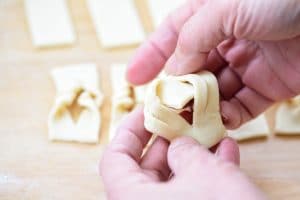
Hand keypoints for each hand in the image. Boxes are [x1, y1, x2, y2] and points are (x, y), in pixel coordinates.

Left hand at [100, 108, 266, 199]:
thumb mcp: (202, 172)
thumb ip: (183, 150)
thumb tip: (179, 144)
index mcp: (131, 199)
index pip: (114, 158)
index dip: (129, 130)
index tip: (147, 111)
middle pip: (146, 167)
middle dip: (168, 139)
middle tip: (184, 118)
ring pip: (174, 178)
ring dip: (193, 153)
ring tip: (209, 131)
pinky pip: (192, 191)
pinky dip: (207, 172)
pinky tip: (225, 153)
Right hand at [127, 0, 299, 128]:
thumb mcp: (226, 6)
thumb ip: (193, 38)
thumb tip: (174, 69)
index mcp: (212, 14)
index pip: (173, 36)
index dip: (151, 56)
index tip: (132, 77)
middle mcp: (226, 39)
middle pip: (191, 70)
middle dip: (176, 90)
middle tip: (161, 110)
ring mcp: (246, 64)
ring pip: (213, 92)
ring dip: (198, 108)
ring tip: (184, 123)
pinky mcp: (268, 86)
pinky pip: (240, 106)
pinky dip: (225, 117)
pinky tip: (213, 124)